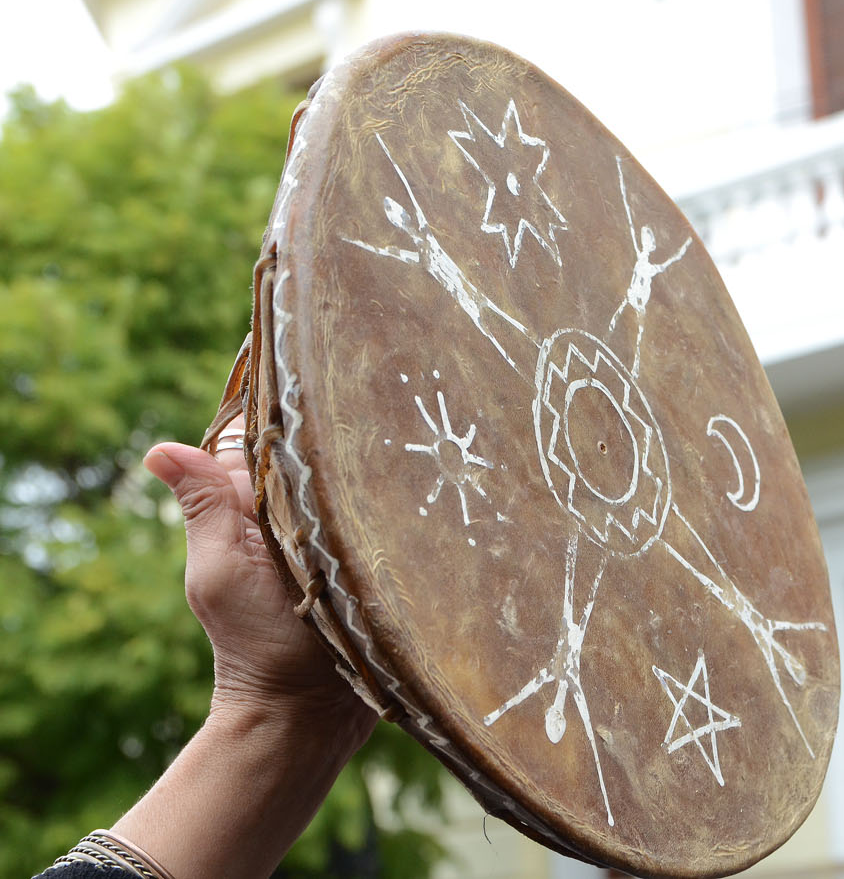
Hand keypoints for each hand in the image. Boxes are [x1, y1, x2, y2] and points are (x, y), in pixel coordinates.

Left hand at [143, 419, 374, 745]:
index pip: (259, 443)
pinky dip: (394, 506)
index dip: (279, 421)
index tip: (315, 397)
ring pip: (352, 483)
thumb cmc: (255, 643)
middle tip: (372, 418)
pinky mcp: (375, 561)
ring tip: (401, 451)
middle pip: (311, 457)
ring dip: (371, 473)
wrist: (310, 711)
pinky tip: (420, 489)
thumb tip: (157, 449)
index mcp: (247, 512)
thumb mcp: (221, 571)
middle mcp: (292, 518)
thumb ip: (203, 509)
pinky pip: (383, 519)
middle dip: (332, 440)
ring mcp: (337, 539)